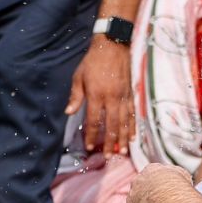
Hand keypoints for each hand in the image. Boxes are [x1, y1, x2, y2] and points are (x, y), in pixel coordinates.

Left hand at [66, 35, 133, 154]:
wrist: (113, 46)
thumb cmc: (93, 61)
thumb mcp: (79, 77)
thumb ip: (75, 96)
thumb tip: (69, 112)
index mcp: (97, 94)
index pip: (94, 120)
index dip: (92, 135)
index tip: (90, 146)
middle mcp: (112, 98)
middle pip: (112, 125)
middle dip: (109, 142)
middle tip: (108, 156)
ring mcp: (124, 96)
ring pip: (124, 122)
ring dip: (123, 138)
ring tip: (122, 151)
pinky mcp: (131, 94)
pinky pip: (132, 113)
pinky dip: (133, 126)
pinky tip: (132, 136)